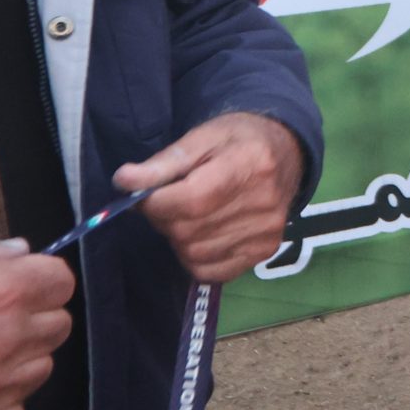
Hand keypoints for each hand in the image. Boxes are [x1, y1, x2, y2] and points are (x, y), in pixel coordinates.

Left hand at [114, 111, 304, 281]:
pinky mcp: (265, 251)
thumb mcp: (202, 137)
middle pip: (188, 230)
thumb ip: (164, 162)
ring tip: (188, 215)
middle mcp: (263, 203)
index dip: (156, 203)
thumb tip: (124, 181)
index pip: (190, 200)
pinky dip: (194, 257)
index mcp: (247, 164)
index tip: (145, 194)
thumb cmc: (238, 140)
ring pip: (194, 253)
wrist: (286, 152)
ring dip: (178, 238)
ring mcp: (266, 231)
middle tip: (168, 201)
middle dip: (164, 218)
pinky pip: (211, 271)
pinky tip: (201, 234)